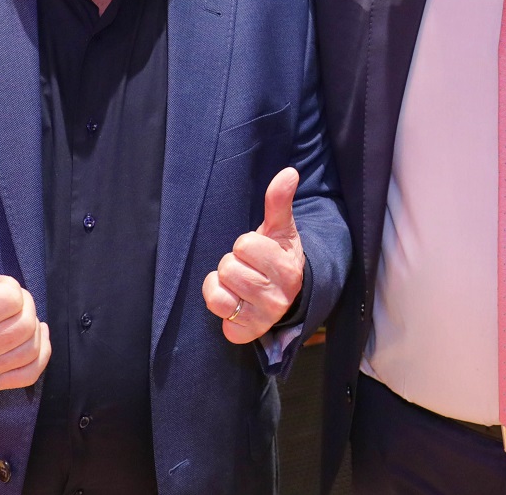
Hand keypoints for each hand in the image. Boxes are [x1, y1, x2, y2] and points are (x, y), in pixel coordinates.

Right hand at [0, 203, 50, 390]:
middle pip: (25, 323)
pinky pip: (31, 372)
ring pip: (32, 346)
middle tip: (2, 303)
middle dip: (21, 305)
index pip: (12, 298)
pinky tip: (30, 336)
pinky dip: (39, 352)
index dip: (7, 287)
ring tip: (8, 319)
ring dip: (29, 326)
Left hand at [202, 168, 304, 344]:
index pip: (244, 245)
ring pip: (219, 289)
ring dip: (224, 282)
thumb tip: (289, 172)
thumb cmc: (276, 257)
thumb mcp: (279, 230)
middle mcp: (278, 298)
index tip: (258, 252)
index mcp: (287, 268)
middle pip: (229, 267)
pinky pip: (216, 309)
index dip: (246, 245)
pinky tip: (233, 300)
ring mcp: (262, 318)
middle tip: (248, 268)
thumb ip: (279, 201)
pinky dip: (218, 301)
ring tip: (240, 283)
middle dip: (234, 263)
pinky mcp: (244, 333)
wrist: (285, 296)